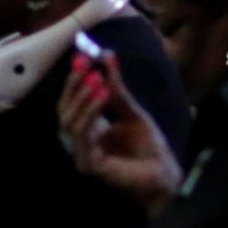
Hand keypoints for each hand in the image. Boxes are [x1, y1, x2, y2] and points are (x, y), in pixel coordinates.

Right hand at [57, 50, 181, 214]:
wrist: (164, 172)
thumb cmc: (149, 145)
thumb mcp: (133, 111)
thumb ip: (118, 89)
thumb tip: (107, 56)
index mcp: (88, 127)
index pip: (70, 101)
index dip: (73, 81)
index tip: (81, 58)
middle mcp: (80, 140)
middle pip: (63, 111)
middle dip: (74, 88)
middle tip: (88, 69)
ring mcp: (81, 153)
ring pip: (70, 124)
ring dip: (84, 101)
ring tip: (99, 82)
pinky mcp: (88, 165)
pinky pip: (82, 138)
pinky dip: (91, 117)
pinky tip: (103, 100)